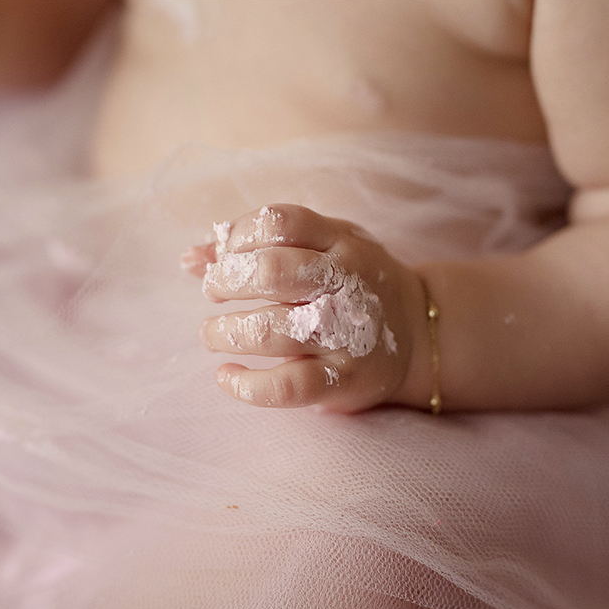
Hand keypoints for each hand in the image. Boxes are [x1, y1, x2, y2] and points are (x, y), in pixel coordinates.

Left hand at [183, 204, 426, 412]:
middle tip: (216, 292)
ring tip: (212, 334)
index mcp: (340, 241)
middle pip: (273, 271)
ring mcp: (347, 334)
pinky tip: (227, 375)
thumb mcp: (318, 251)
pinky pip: (286, 386)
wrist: (419, 334)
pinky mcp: (343, 379)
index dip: (239, 236)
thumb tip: (190, 258)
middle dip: (228, 281)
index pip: (280, 222)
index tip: (225, 257)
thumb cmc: (349, 286)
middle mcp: (347, 282)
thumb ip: (254, 251)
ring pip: (273, 330)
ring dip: (226, 332)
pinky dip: (246, 385)